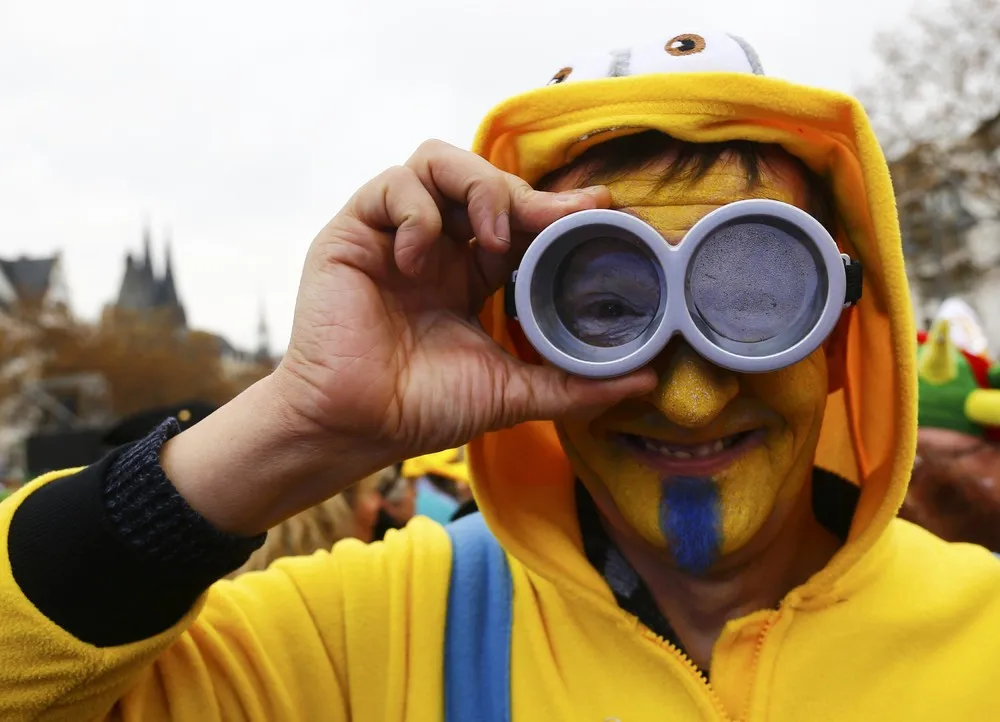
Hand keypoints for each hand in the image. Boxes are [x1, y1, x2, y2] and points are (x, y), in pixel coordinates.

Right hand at [165, 140, 654, 533]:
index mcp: (473, 273)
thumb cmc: (423, 409)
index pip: (521, 220)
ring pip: (439, 162)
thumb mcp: (512, 392)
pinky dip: (416, 212)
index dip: (559, 210)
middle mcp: (438, 245)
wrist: (354, 427)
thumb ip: (576, 383)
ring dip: (478, 187)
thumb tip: (647, 381)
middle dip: (529, 196)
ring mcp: (395, 233)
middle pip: (487, 181)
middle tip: (563, 218)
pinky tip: (421, 257)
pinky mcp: (354, 231)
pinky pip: (391, 187)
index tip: (604, 213)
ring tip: (496, 238)